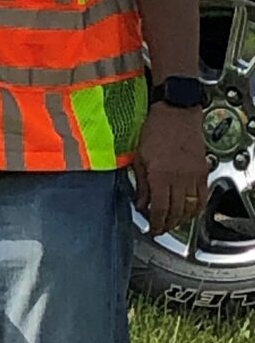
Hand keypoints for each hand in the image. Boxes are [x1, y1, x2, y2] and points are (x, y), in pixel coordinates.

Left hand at [133, 101, 209, 239]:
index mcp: (160, 175)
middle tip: (160, 228)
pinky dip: (197, 208)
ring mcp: (194, 175)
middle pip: (176, 212)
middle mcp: (179, 178)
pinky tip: (190, 211)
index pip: (160, 209)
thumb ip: (140, 184)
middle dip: (167, 224)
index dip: (156, 223)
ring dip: (182, 219)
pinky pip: (203, 196)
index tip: (152, 229)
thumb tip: (140, 204)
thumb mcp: (139, 158)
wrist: (176, 113)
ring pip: (191, 207)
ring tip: (173, 222)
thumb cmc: (156, 130)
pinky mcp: (203, 171)